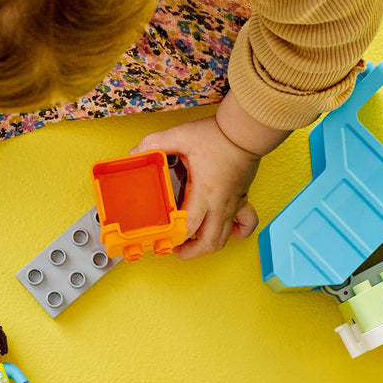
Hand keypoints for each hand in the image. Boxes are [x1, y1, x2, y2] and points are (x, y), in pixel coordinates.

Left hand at [132, 115, 261, 259]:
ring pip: (224, 238)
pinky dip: (236, 232)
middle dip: (190, 252)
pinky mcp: (242, 198)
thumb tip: (136, 152)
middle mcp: (220, 204)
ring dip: (207, 245)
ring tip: (192, 242)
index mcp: (204, 193)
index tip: (162, 239)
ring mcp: (233, 204)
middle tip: (175, 248)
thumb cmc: (218, 135)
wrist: (246, 130)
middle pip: (209, 243)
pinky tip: (225, 228)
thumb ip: (155, 143)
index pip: (188, 227)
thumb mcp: (181, 136)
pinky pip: (245, 224)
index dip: (174, 238)